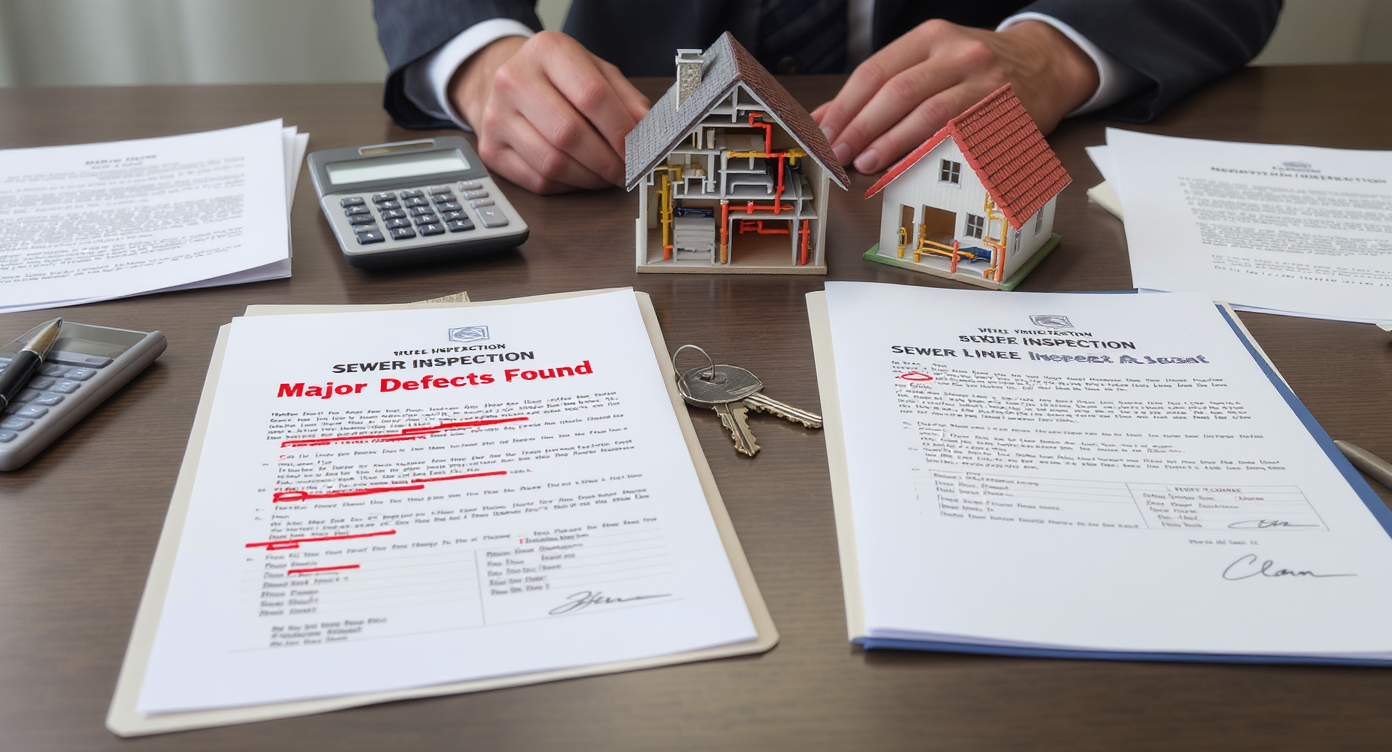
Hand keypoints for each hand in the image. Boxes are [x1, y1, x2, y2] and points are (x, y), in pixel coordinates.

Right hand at [449, 32, 650, 193]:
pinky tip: (581, 176)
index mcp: (547, 51)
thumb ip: (626, 99)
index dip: (619, 129)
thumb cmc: (558, 78)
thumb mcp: (596, 72)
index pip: (590, 95)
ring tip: (607, 175)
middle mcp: (514, 80)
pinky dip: (569, 185)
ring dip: (590, 177)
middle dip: (607, 160)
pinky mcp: (491, 149)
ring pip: (553, 163)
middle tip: (626, 170)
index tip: (637, 148)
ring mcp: (497, 117)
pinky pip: (538, 181)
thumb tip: (649, 133)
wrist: (508, 82)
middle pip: (569, 133)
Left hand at [811, 20, 1098, 174]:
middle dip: (861, 127)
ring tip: (866, 162)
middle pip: (897, 92)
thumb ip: (880, 87)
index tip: (823, 133)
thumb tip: (826, 119)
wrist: (1046, 63)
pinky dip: (930, 154)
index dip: (844, 106)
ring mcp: (984, 82)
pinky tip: (908, 168)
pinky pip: (961, 137)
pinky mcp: (1003, 113)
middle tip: (839, 153)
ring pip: (928, 113)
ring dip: (891, 142)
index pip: (875, 71)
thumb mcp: (930, 61)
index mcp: (931, 37)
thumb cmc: (978, 68)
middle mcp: (958, 54)